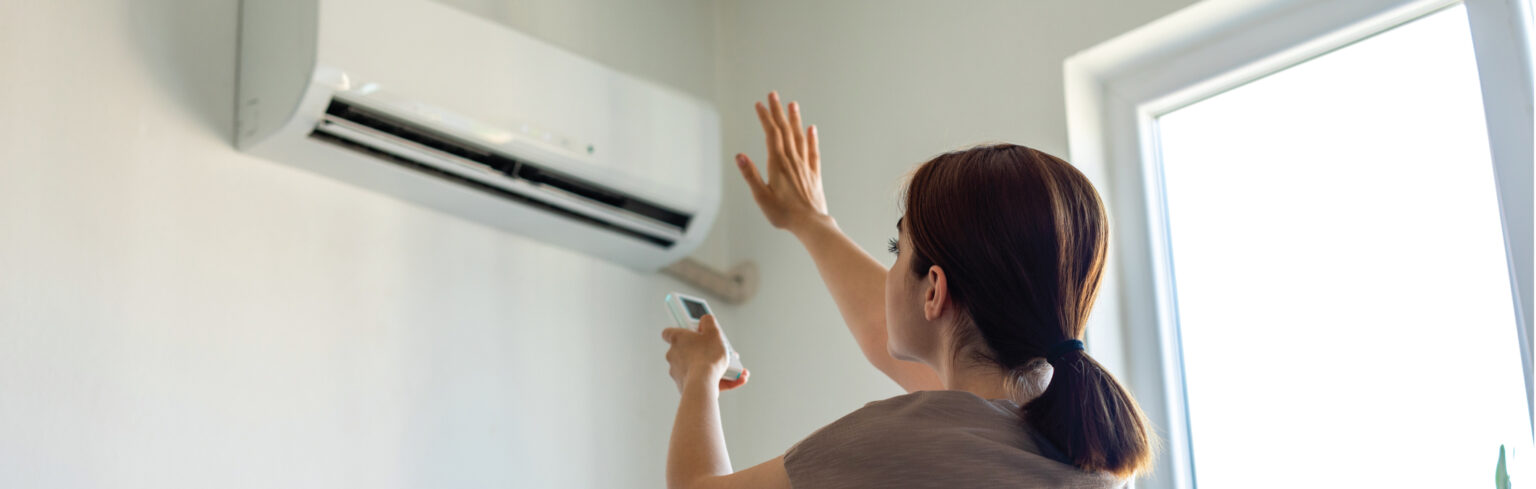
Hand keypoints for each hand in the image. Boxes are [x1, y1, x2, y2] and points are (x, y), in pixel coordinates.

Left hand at [662, 315, 749, 393]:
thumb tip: (705, 319)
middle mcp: (673, 355)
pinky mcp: (686, 386)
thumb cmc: (707, 357)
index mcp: (677, 339)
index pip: (669, 332)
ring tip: (734, 367)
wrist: (703, 384)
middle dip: (705, 350)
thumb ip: (708, 321)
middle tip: (719, 349)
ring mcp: (678, 372)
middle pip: (688, 349)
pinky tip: (737, 378)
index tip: (690, 331)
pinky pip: (704, 380)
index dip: (680, 330)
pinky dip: (719, 380)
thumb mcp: (713, 332)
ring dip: (714, 366)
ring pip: (698, 366)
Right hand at [736, 91, 829, 234]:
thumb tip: (739, 156)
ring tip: (792, 104)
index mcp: (778, 164)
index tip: (759, 104)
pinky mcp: (813, 174)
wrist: (811, 224)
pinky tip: (812, 129)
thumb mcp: (762, 197)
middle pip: (785, 130)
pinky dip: (811, 138)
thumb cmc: (784, 214)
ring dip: (795, 120)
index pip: (771, 134)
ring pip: (799, 137)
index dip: (765, 117)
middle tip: (774, 94)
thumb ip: (751, 175)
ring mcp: (804, 166)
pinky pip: (813, 152)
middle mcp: (792, 160)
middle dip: (778, 111)